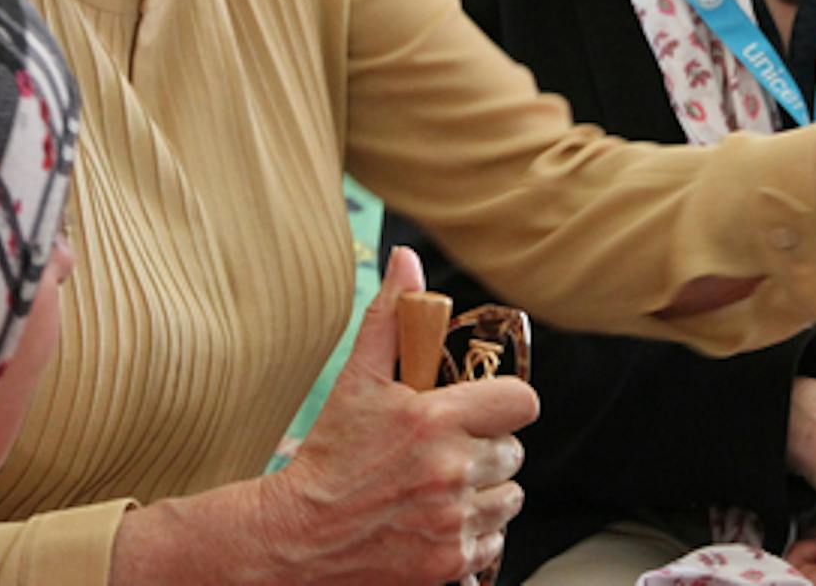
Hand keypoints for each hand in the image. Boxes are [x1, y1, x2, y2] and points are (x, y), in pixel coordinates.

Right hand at [252, 248, 536, 582]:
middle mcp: (451, 471)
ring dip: (485, 494)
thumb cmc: (329, 455)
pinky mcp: (448, 565)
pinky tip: (438, 523)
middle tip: (447, 453)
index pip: (522, 402)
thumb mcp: (356, 380)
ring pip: (508, 499)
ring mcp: (452, 522)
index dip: (504, 405)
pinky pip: (493, 544)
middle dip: (487, 450)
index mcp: (436, 420)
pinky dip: (474, 537)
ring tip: (442, 489)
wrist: (294, 538)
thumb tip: (407, 259)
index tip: (481, 412)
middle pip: (514, 453)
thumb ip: (390, 317)